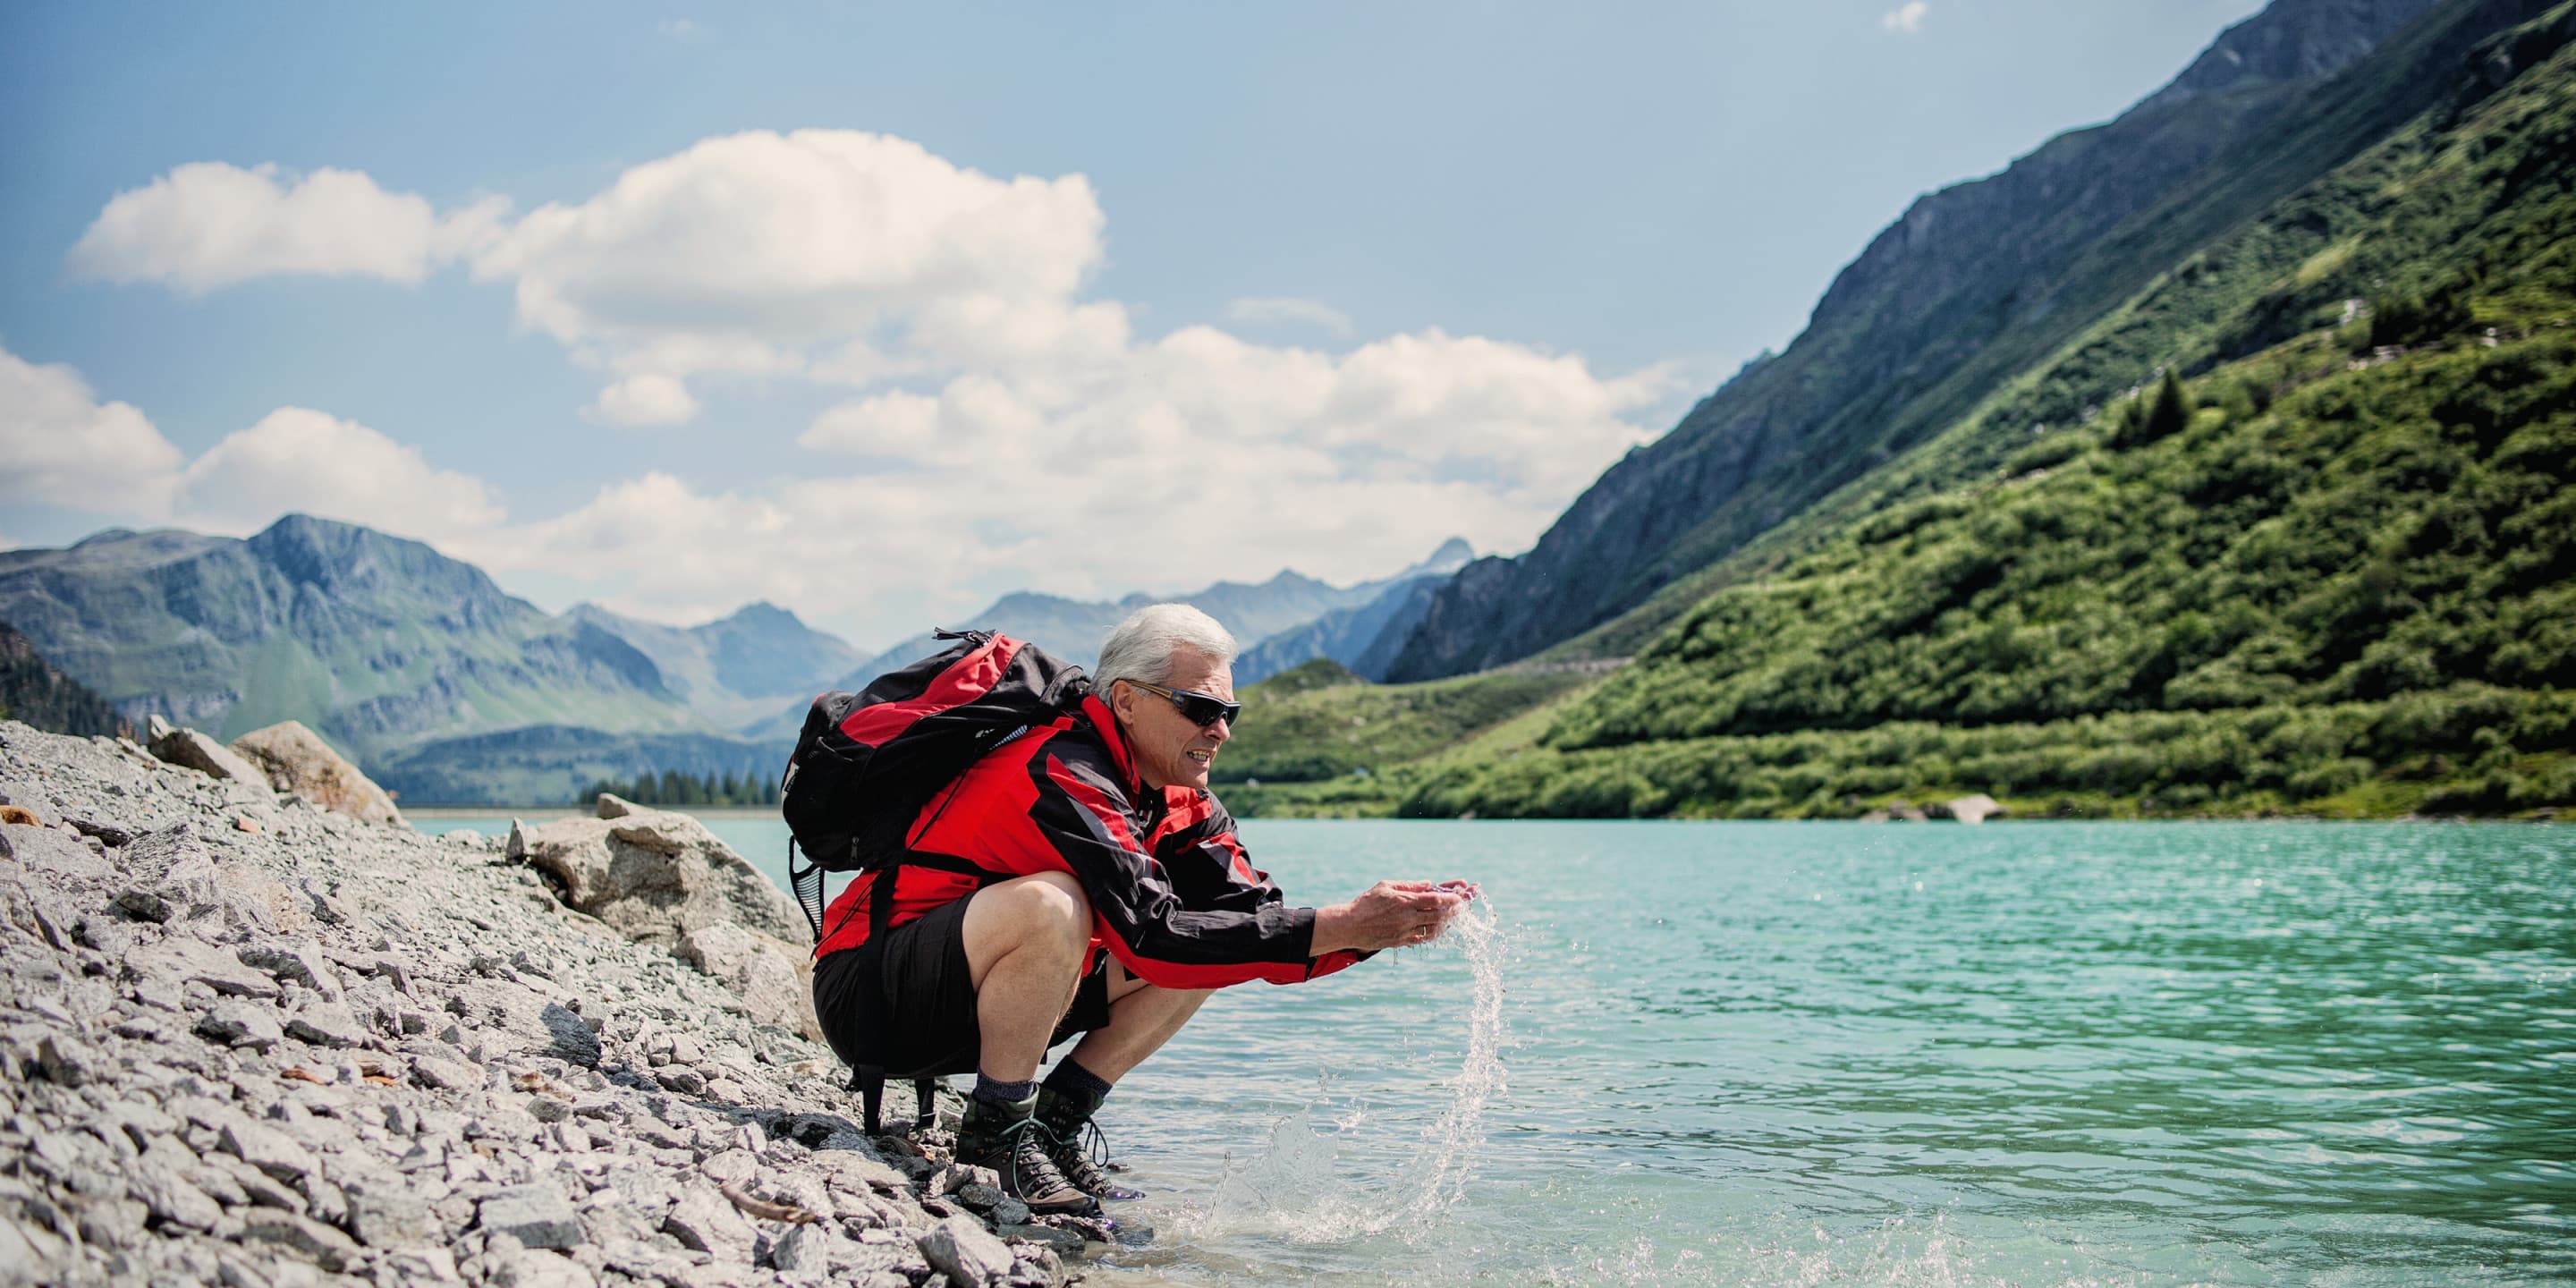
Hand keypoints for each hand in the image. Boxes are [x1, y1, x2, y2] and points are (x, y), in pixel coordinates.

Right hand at [1312, 879, 1477, 953]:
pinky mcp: (1401, 942)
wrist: (1349, 925)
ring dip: (1446, 923)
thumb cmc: (1366, 902)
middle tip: (1463, 906)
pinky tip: (1438, 928)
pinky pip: (1423, 939)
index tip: (1461, 896)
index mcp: (1405, 901)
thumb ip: (1410, 885)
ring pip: (1434, 929)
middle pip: (1439, 915)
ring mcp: (1405, 932)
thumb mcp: (1386, 886)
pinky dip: (1433, 933)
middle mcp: (1407, 918)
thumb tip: (1429, 884)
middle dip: (1454, 910)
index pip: (1435, 899)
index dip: (1452, 898)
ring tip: (1452, 916)